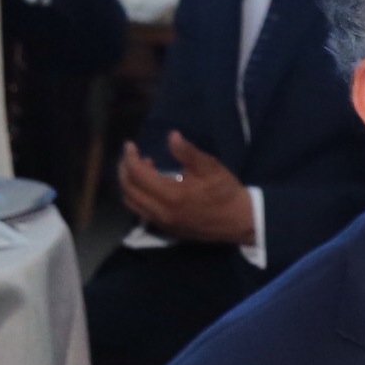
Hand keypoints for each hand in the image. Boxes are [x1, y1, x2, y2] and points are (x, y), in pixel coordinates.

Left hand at [117, 133, 256, 245]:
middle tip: (130, 157)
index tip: (130, 145)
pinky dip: (137, 197)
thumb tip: (171, 136)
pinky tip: (149, 187)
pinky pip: (141, 212)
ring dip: (128, 185)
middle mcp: (161, 211)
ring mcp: (162, 222)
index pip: (137, 174)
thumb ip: (188, 152)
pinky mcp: (166, 229)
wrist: (240, 221)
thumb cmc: (226, 192)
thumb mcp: (211, 168)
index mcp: (172, 195)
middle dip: (124, 170)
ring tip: (139, 171)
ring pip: (131, 203)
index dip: (130, 157)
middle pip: (128, 189)